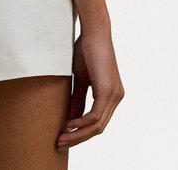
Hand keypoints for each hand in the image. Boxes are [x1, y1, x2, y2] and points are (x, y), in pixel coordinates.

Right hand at [56, 29, 123, 151]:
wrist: (93, 32)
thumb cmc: (86, 51)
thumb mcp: (80, 79)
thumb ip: (78, 99)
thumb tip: (70, 119)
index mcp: (111, 95)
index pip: (97, 122)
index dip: (81, 132)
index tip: (64, 137)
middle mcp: (116, 98)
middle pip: (98, 128)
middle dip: (78, 138)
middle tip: (60, 144)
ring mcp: (114, 95)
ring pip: (97, 126)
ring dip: (78, 135)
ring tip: (61, 139)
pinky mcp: (108, 91)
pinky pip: (95, 116)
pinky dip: (81, 123)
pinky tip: (69, 125)